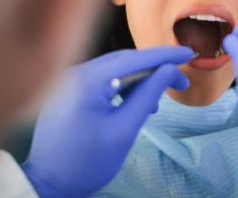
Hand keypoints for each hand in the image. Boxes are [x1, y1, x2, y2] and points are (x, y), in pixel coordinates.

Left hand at [21, 46, 192, 197]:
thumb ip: (148, 95)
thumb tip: (169, 71)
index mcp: (88, 81)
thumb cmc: (87, 163)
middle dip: (154, 69)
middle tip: (180, 83)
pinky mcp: (65, 89)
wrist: (48, 183)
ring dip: (137, 79)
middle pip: (124, 60)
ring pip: (113, 69)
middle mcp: (75, 73)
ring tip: (155, 103)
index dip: (165, 56)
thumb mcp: (125, 129)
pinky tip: (133, 102)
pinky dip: (120, 86)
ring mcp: (67, 80)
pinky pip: (99, 79)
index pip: (135, 59)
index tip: (189, 54)